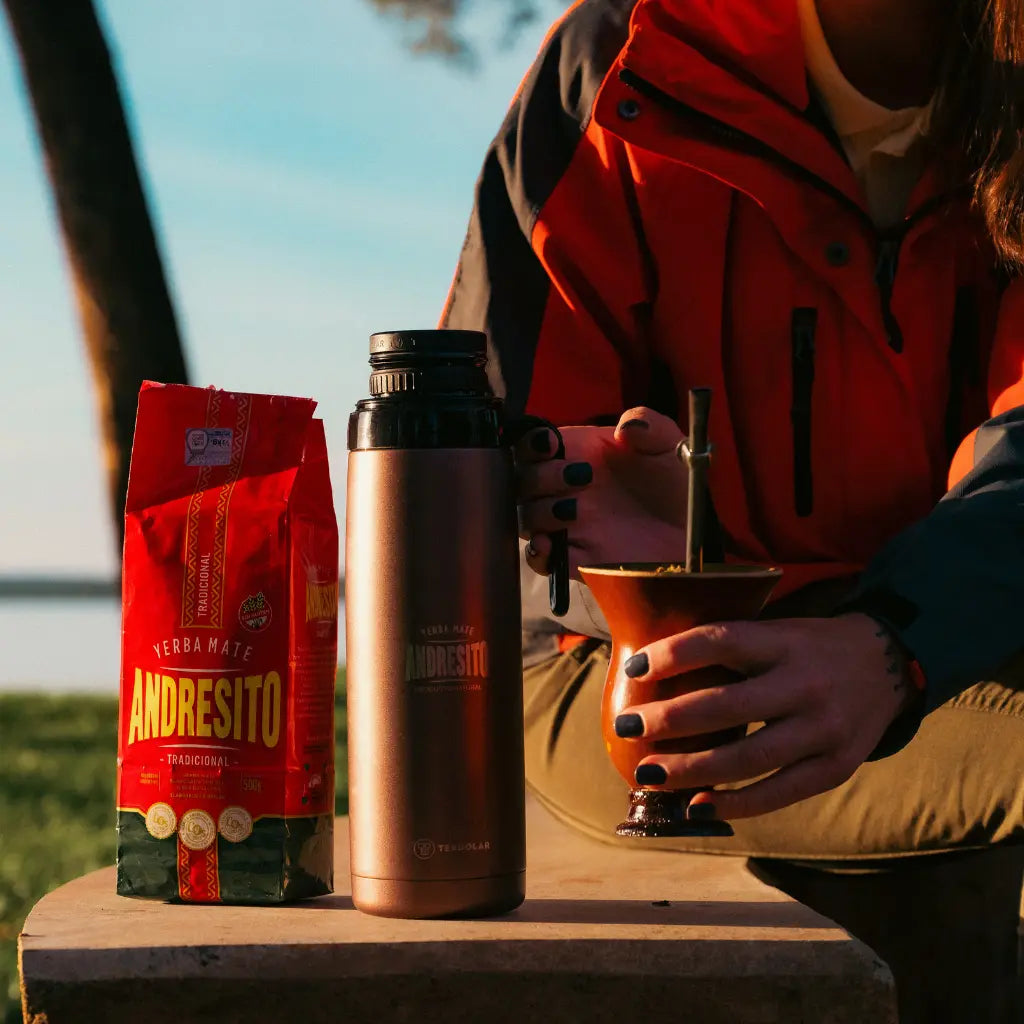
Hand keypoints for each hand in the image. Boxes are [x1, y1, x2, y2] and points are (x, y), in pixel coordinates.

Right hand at [514, 407, 688, 577]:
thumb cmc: (677, 486)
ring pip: (526, 517)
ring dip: (539, 512)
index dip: (532, 443)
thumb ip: (651, 426)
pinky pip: (540, 560)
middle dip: (539, 477)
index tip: (551, 445)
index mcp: (580, 453)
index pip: (534, 443)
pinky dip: (537, 554)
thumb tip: (624, 428)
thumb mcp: (671, 446)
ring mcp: (568, 525)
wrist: (693, 536)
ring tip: (572, 511)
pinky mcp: (576, 559)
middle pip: (523, 480)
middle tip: (579, 477)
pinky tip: (549, 545)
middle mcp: (566, 488)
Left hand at [617, 614, 919, 817]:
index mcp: (785, 643)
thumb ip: (729, 647)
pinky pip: (778, 793)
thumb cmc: (810, 648)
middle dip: (669, 719)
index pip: (721, 642)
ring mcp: (824, 729)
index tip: (634, 668)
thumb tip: (652, 669)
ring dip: (691, 769)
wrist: (891, 664)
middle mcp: (806, 684)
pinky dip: (735, 803)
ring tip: (648, 774)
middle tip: (627, 725)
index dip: (673, 655)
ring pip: (747, 757)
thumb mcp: (777, 631)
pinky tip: (697, 806)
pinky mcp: (836, 767)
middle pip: (726, 706)